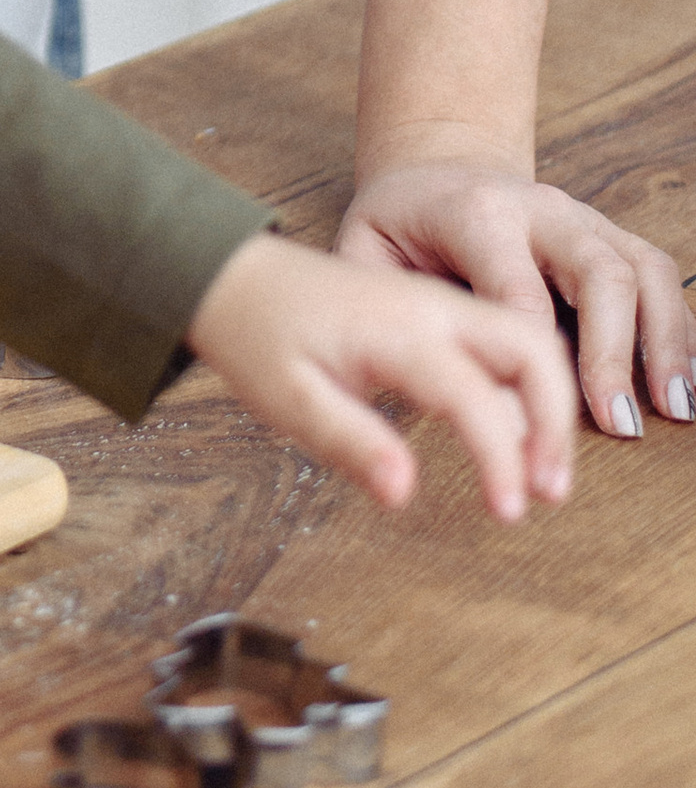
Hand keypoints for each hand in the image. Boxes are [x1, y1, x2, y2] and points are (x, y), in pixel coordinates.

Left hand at [186, 228, 573, 521]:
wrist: (232, 274)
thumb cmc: (256, 336)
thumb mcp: (288, 400)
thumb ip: (350, 443)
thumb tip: (403, 493)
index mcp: (396, 330)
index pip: (474, 395)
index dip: (501, 459)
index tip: (508, 513)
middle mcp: (432, 307)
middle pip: (533, 349)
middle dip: (556, 423)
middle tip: (548, 492)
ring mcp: (440, 302)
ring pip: (531, 339)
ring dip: (550, 404)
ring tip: (540, 474)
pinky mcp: (440, 309)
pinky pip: (508, 337)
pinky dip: (530, 384)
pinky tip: (519, 435)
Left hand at [339, 151, 693, 440]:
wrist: (435, 168)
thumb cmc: (397, 225)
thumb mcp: (366, 255)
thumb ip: (398, 315)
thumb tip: (455, 395)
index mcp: (476, 214)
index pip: (519, 291)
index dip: (533, 360)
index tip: (537, 421)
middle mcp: (541, 209)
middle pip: (598, 273)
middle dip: (612, 352)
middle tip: (617, 423)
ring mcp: (584, 218)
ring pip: (642, 270)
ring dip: (664, 342)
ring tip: (674, 409)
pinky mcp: (611, 233)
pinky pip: (659, 273)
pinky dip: (679, 328)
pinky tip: (686, 383)